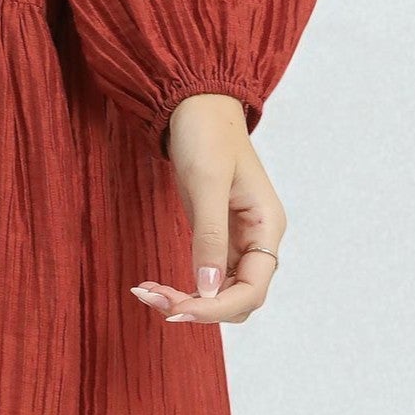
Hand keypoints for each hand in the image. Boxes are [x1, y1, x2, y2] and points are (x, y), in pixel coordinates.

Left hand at [129, 94, 285, 326]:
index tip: (178, 311)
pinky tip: (155, 285)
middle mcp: (258, 238)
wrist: (195, 103)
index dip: (218, 308)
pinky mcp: (216, 235)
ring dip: (190, 302)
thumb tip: (209, 288)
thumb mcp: (206, 182)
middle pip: (240, 298)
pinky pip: (207, 276)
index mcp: (266, 225)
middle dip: (201, 308)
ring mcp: (237, 239)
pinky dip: (184, 287)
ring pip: (221, 292)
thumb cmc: (206, 133)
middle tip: (155, 300)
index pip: (253, 288)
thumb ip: (210, 236)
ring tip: (148, 293)